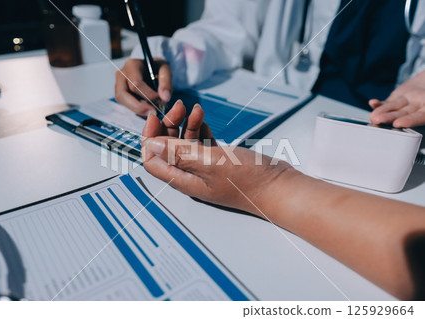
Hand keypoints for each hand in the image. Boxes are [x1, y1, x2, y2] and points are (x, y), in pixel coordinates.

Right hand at [115, 58, 172, 115]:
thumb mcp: (166, 70)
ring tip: (153, 109)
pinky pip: (126, 105)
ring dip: (138, 109)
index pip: (135, 84)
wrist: (152, 68)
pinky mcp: (120, 94)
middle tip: (154, 112)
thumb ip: (166, 82)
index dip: (149, 95)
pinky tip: (148, 108)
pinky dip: (138, 109)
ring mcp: (118, 85)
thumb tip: (165, 98)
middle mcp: (121, 74)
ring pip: (123, 102)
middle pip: (122, 95)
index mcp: (132, 65)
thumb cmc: (158, 68)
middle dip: (139, 107)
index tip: (162, 100)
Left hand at [141, 100, 293, 215]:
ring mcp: (206, 168)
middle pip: (168, 149)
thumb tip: (152, 145)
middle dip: (168, 126)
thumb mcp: (211, 162)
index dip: (150, 137)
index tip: (154, 116)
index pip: (153, 160)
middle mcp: (191, 175)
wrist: (279, 187)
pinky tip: (203, 120)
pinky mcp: (219, 161)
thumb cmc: (249, 181)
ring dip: (186, 125)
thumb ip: (180, 153)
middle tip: (179, 107)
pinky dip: (200, 129)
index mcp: (184, 179)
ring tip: (195, 110)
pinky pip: (202, 143)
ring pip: (185, 143)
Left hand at [369, 71, 424, 127]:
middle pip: (404, 114)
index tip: (399, 124)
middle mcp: (419, 109)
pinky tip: (373, 103)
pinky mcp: (398, 100)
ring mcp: (407, 105)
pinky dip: (379, 103)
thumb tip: (384, 104)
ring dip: (382, 112)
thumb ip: (424, 110)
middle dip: (390, 118)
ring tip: (373, 115)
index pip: (421, 117)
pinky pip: (388, 102)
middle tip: (379, 121)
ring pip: (394, 108)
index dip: (411, 121)